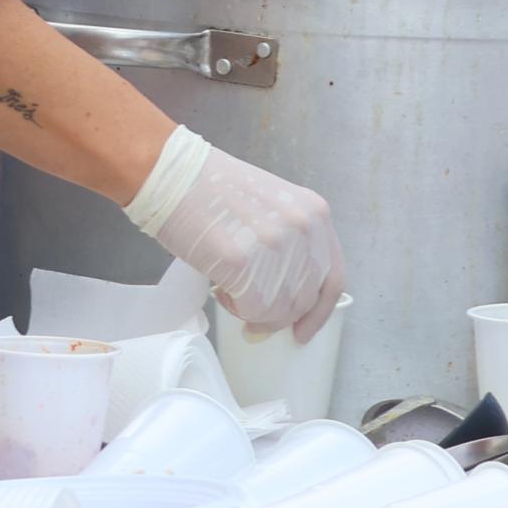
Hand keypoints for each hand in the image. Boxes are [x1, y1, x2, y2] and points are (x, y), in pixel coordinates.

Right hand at [130, 128, 343, 337]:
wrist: (175, 176)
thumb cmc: (215, 189)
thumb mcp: (274, 206)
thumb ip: (292, 243)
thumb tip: (290, 291)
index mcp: (315, 213)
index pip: (333, 278)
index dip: (319, 311)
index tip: (303, 330)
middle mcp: (303, 229)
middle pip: (305, 299)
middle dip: (279, 316)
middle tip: (254, 314)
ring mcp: (275, 246)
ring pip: (279, 310)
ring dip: (256, 314)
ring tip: (232, 291)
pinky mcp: (243, 262)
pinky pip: (252, 309)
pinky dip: (237, 309)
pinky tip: (221, 290)